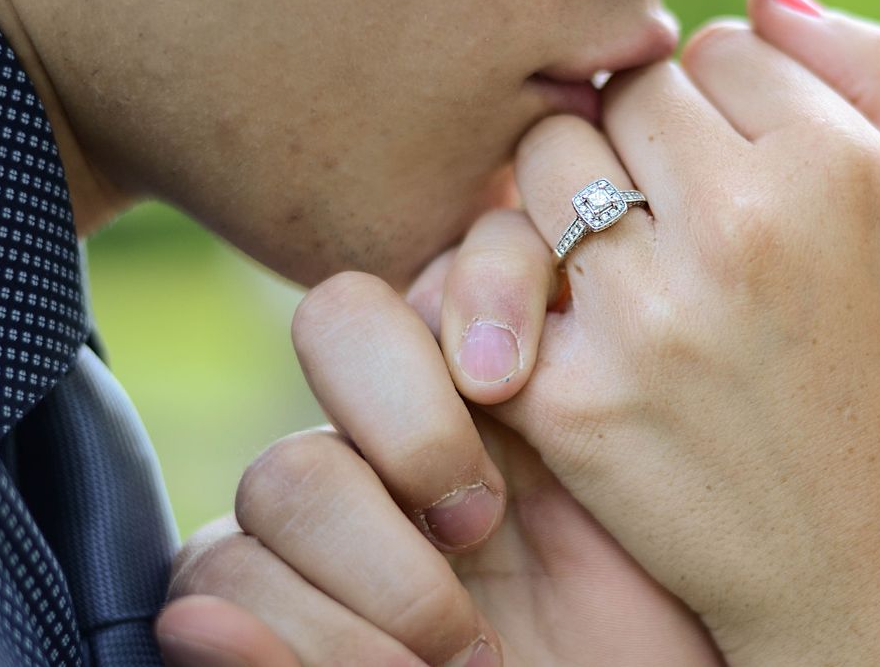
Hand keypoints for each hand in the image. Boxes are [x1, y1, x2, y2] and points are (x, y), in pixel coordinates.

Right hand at [157, 212, 721, 665]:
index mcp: (499, 370)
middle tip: (481, 524)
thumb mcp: (647, 495)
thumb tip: (490, 357)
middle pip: (340, 322)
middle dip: (412, 424)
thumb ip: (588, 400)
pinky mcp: (272, 600)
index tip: (512, 383)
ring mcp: (334, 511)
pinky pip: (220, 578)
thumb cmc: (659, 606)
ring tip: (466, 652)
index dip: (479, 285)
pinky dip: (277, 636)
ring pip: (284, 475)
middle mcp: (407, 421)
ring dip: (377, 573)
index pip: (460, 253)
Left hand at [450, 0, 879, 664]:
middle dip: (643, 132)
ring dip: (573, 189)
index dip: (723, 99)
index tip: (736, 156)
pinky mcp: (573, 398)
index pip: (718, 49)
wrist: (867, 573)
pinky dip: (530, 282)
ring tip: (623, 248)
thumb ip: (879, 78)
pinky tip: (580, 313)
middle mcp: (738, 227)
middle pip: (624, 93)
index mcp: (836, 169)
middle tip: (672, 198)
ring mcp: (646, 315)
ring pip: (545, 162)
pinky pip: (505, 273)